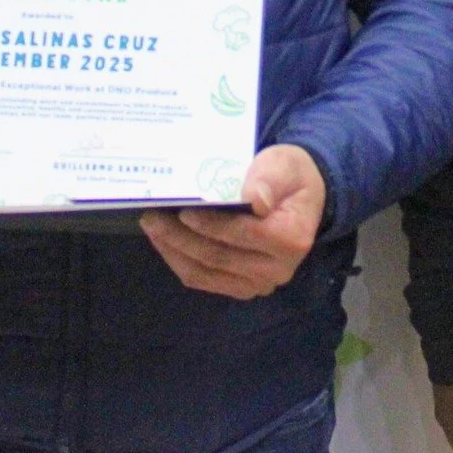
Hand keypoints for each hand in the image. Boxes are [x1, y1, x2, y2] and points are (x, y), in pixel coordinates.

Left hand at [140, 144, 326, 299]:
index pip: (242, 234)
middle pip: (219, 256)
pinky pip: (205, 280)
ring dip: (175, 252)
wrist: (300, 197)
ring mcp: (259, 283)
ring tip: (152, 228)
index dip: (211, 225)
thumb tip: (255, 199)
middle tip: (152, 218)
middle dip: (181, 238)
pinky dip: (181, 262)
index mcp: (291, 238)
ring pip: (206, 272)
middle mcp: (278, 269)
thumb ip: (269, 178)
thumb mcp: (285, 165)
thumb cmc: (289, 176)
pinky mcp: (243, 287)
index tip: (183, 211)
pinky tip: (165, 244)